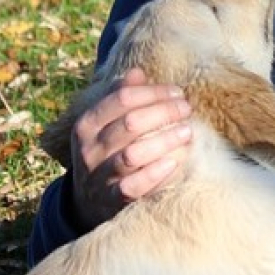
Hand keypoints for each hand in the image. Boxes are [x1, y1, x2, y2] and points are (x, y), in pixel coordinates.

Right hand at [69, 68, 192, 228]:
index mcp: (87, 124)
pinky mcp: (112, 200)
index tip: (177, 92)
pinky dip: (155, 174)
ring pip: (133, 154)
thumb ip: (119, 99)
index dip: (153, 92)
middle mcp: (90, 149)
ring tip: (187, 131)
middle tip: (186, 109)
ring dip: (164, 141)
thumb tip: (138, 72)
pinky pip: (133, 186)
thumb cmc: (106, 153)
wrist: (88, 202)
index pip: (121, 97)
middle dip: (164, 112)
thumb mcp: (104, 125)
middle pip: (130, 122)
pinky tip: (174, 162)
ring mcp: (99, 176)